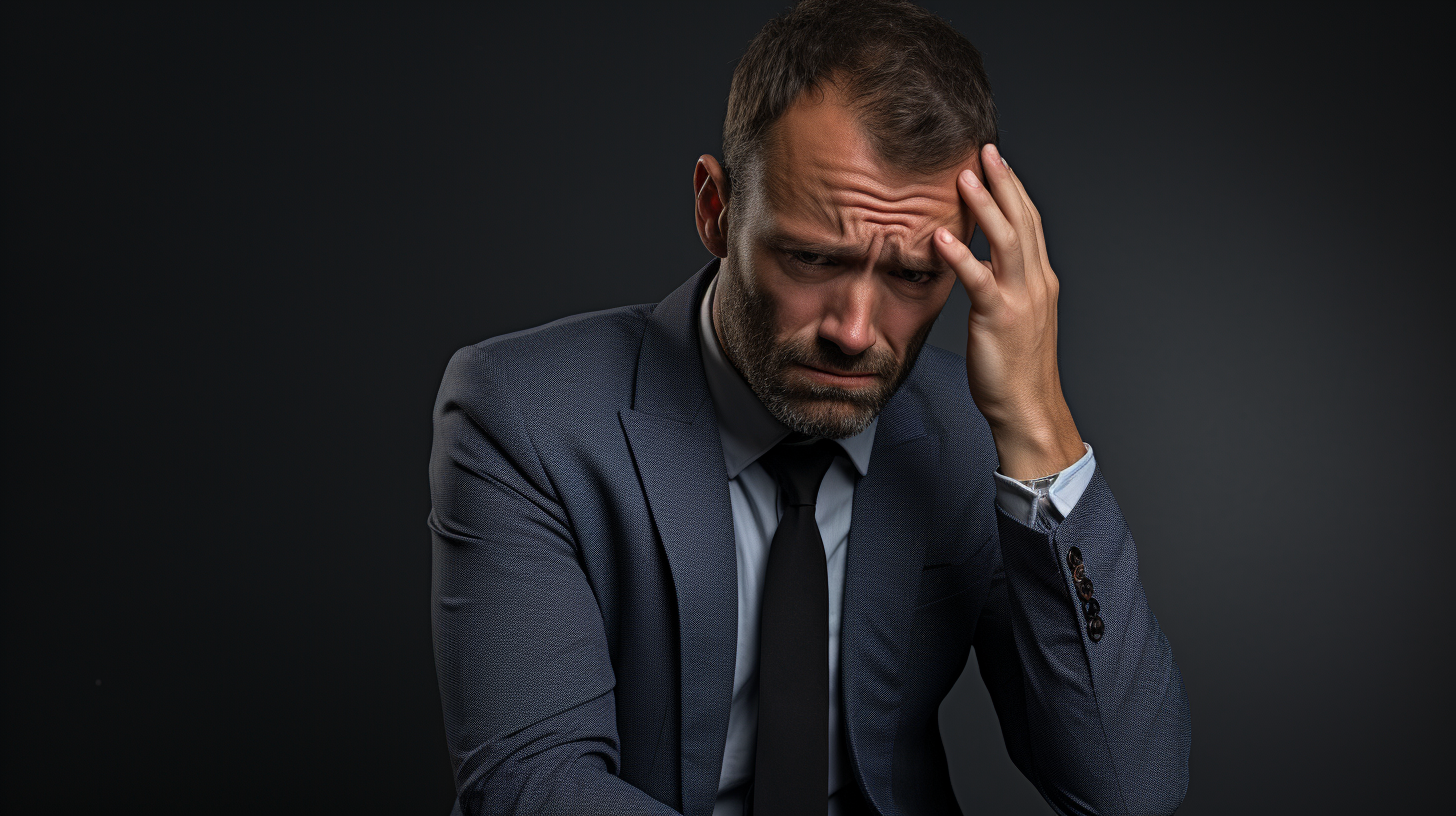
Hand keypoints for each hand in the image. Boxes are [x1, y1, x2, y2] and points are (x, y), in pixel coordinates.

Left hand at [932, 143, 1084, 480]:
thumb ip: (1003, 287)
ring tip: (964, 176)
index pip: (1028, 224)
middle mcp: (1035, 283)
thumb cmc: (1017, 371)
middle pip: (1021, 220)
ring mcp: (1020, 299)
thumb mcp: (1015, 319)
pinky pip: (979, 281)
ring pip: (1005, 241)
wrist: (1029, 410)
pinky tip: (942, 237)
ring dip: (985, 205)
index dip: (1013, 190)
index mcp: (1039, 281)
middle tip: (984, 150)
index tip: (996, 162)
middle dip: (1003, 182)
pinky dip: (961, 256)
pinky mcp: (1000, 319)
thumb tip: (983, 265)